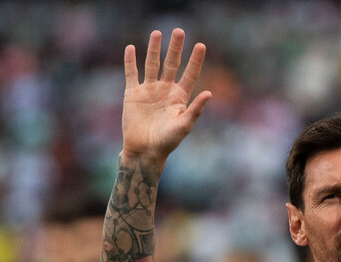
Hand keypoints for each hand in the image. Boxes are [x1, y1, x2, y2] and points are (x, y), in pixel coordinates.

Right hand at [121, 28, 211, 161]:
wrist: (144, 151)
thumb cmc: (167, 142)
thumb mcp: (184, 126)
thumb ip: (195, 109)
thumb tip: (209, 93)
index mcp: (180, 97)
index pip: (190, 74)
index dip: (195, 60)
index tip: (201, 45)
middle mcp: (165, 90)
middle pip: (171, 64)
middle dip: (175, 48)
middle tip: (179, 31)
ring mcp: (149, 90)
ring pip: (152, 64)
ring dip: (154, 49)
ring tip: (157, 33)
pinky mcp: (133, 94)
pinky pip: (131, 74)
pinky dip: (130, 61)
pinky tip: (131, 48)